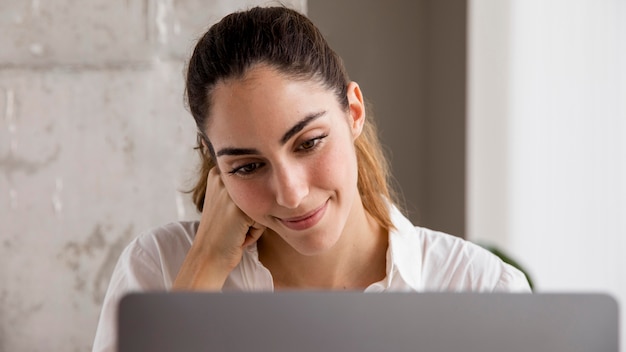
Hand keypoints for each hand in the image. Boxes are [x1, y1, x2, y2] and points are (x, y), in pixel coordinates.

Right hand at [173, 167, 264, 289]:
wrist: (208, 256)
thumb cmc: (221, 231)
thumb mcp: (223, 200)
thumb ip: (239, 187)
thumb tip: (269, 176)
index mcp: (218, 172)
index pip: (252, 180)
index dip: (245, 202)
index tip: (228, 214)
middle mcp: (223, 178)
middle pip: (258, 190)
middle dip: (250, 210)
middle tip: (232, 223)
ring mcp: (230, 193)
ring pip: (262, 204)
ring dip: (254, 221)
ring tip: (236, 229)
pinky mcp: (240, 210)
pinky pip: (263, 219)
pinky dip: (255, 232)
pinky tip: (239, 236)